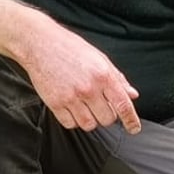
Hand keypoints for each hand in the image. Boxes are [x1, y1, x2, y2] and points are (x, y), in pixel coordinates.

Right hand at [22, 17, 140, 133]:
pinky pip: (70, 124)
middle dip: (106, 115)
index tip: (134, 128)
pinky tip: (71, 107)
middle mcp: (88, 88)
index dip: (131, 120)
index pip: (123, 104)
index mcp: (102, 75)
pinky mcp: (55, 103)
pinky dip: (73, 120)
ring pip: (89, 125)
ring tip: (84, 105)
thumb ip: (117, 78)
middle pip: (107, 119)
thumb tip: (132, 94)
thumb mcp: (99, 58)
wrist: (40, 44)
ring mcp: (71, 97)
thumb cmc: (69, 48)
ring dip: (90, 119)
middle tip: (99, 105)